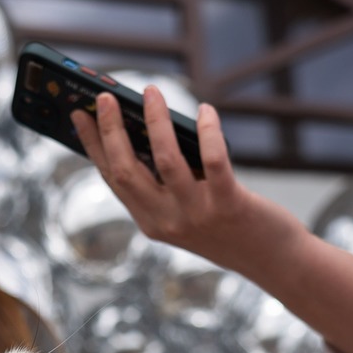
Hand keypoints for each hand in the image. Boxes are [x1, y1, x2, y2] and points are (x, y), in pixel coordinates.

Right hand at [69, 86, 301, 275]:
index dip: (93, 145)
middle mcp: (167, 221)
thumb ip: (166, 184)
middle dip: (112, 130)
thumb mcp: (187, 211)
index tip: (80, 115)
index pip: (113, 178)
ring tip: (151, 92)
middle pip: (127, 170)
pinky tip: (206, 110)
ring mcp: (196, 214)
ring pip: (166, 160)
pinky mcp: (229, 205)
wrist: (272, 260)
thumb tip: (150, 130)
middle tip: (106, 97)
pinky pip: (213, 161)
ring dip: (155, 121)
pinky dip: (208, 132)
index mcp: (150, 221)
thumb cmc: (229, 228)